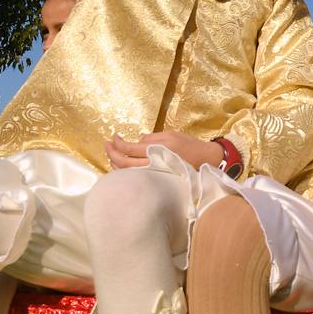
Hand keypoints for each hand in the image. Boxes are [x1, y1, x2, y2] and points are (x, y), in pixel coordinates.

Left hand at [105, 132, 223, 168]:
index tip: (114, 137)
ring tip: (112, 154)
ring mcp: (153, 173)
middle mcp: (153, 163)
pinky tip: (123, 166)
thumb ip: (152, 136)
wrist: (205, 160)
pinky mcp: (156, 180)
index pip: (129, 148)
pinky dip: (125, 171)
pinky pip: (136, 176)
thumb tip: (137, 141)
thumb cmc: (189, 145)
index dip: (118, 143)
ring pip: (128, 173)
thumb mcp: (171, 134)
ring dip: (116, 163)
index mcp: (157, 148)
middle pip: (124, 163)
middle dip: (111, 153)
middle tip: (106, 145)